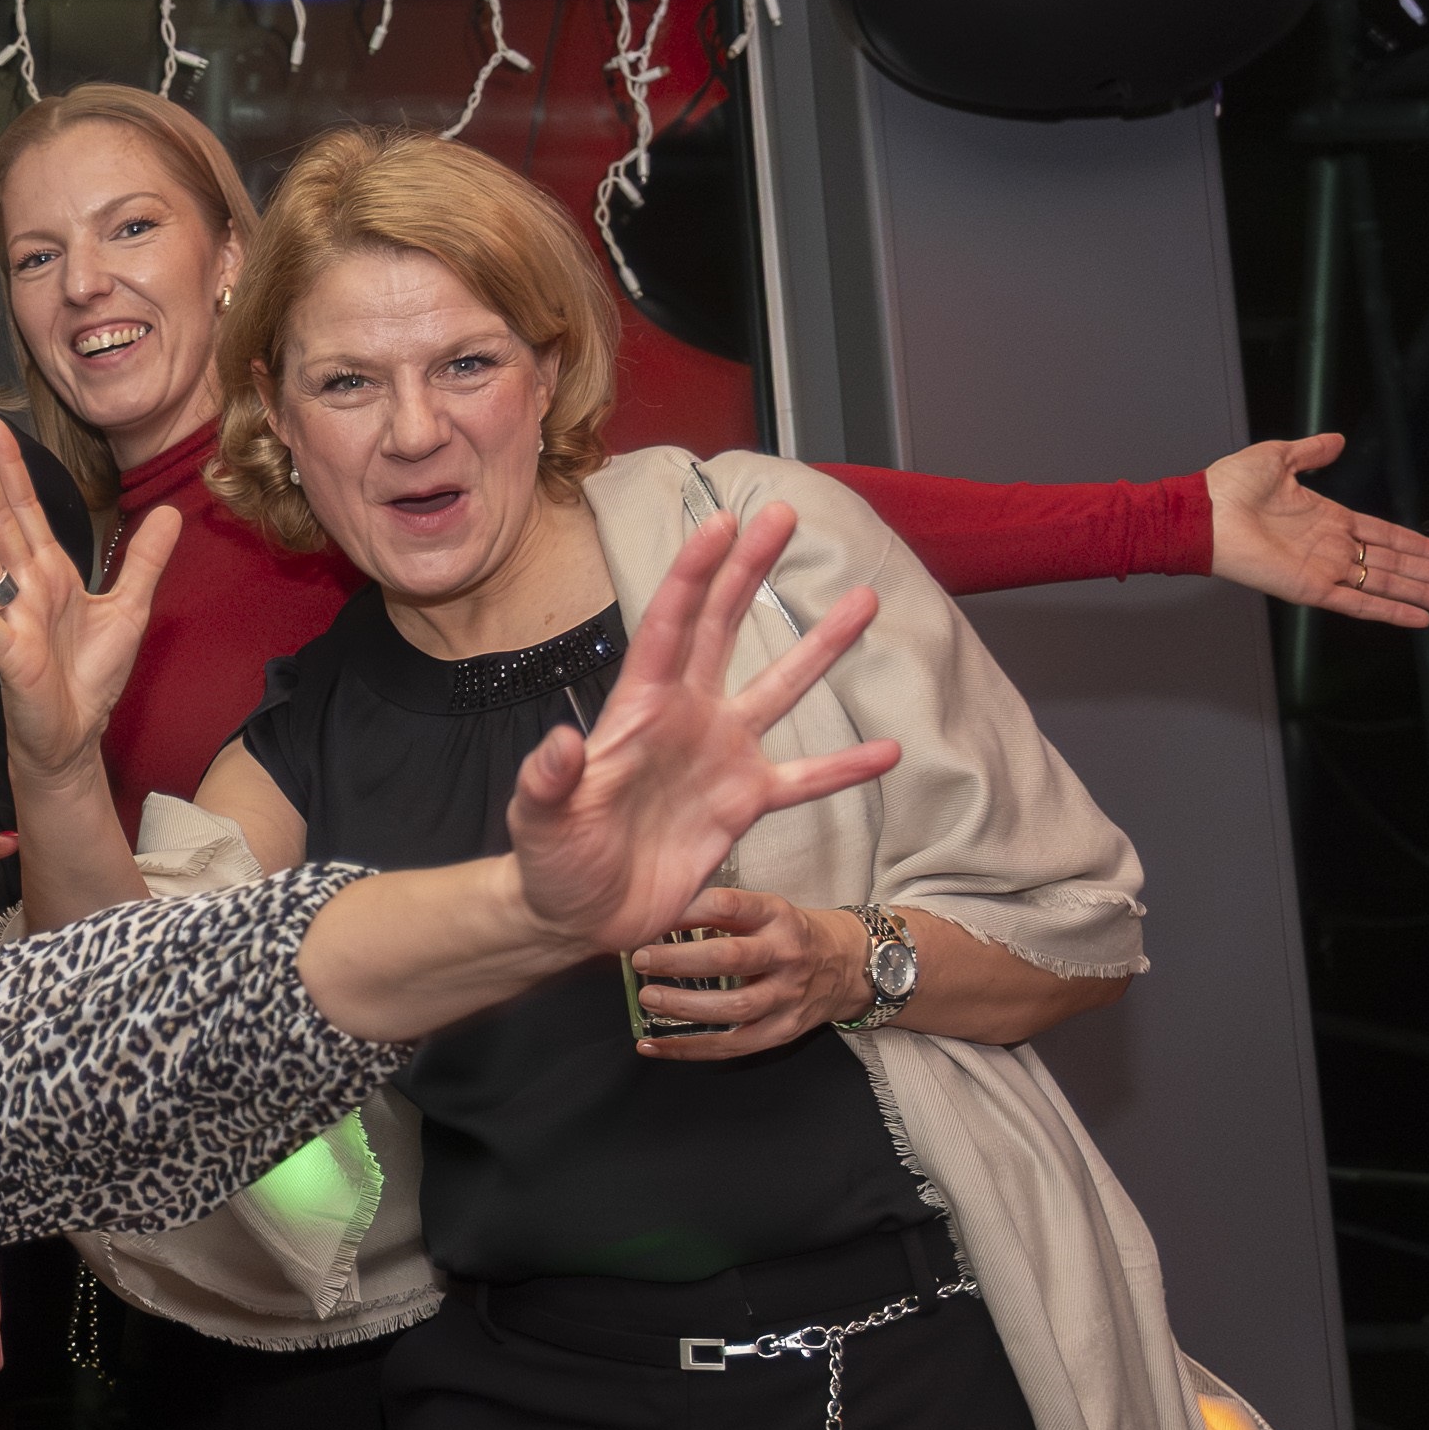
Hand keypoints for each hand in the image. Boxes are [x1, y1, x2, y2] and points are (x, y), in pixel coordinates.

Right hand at [0, 419, 176, 781]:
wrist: (78, 734)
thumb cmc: (91, 675)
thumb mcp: (130, 608)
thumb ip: (144, 559)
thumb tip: (169, 511)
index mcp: (50, 572)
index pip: (26, 510)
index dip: (11, 469)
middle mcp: (24, 588)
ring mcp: (11, 619)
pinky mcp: (7, 655)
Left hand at [507, 504, 900, 958]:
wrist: (577, 914)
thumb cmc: (550, 860)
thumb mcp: (539, 820)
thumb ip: (549, 780)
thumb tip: (559, 743)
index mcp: (637, 710)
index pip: (668, 626)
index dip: (694, 574)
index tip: (720, 522)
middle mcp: (685, 718)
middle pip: (723, 629)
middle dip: (750, 572)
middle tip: (782, 515)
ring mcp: (720, 756)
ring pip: (779, 689)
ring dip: (821, 647)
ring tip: (865, 602)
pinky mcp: (743, 804)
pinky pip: (804, 778)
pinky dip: (845, 767)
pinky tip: (889, 750)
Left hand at [626, 884, 873, 1062]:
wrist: (850, 966)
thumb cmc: (792, 935)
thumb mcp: (768, 911)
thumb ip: (723, 911)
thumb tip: (659, 912)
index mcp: (779, 917)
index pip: (732, 905)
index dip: (689, 909)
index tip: (654, 913)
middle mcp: (786, 955)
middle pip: (730, 959)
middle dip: (680, 960)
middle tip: (641, 958)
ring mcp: (787, 997)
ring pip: (734, 1007)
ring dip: (684, 1006)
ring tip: (648, 998)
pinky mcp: (781, 1031)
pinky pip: (731, 1046)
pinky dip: (687, 1048)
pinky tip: (652, 1044)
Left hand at [1205, 434, 1428, 626]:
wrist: (1202, 511)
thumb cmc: (1229, 486)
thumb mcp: (1280, 457)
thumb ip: (1312, 452)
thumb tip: (1336, 440)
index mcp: (1329, 519)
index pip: (1386, 536)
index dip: (1419, 546)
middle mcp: (1331, 548)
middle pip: (1395, 565)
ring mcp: (1323, 570)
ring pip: (1386, 584)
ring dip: (1423, 594)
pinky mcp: (1309, 588)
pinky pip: (1357, 603)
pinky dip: (1389, 611)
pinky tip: (1418, 619)